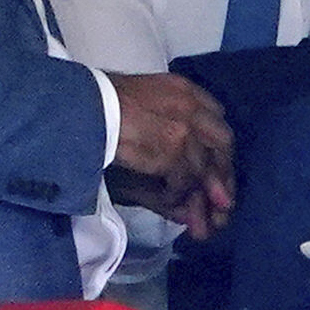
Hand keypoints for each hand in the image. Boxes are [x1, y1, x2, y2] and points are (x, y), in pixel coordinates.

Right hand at [105, 72, 234, 238]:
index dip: (217, 146)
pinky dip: (178, 195)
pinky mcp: (173, 148)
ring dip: (204, 195)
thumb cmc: (102, 106)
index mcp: (183, 89)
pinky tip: (169, 205)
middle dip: (223, 173)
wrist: (85, 108)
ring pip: (205, 166)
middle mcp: (190, 104)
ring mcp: (184, 126)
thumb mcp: (143, 108)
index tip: (217, 167)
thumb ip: (167, 130)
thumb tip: (183, 172)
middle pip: (222, 141)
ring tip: (206, 220)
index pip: (216, 116)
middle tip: (224, 203)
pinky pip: (184, 179)